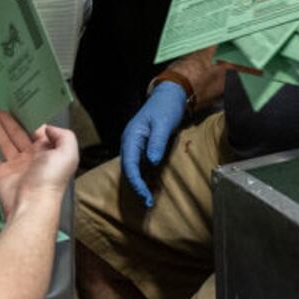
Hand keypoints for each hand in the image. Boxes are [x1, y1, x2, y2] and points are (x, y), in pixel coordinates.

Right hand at [0, 113, 78, 216]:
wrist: (32, 204)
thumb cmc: (50, 179)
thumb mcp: (67, 153)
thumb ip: (63, 136)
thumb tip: (48, 128)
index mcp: (48, 151)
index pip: (39, 131)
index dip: (31, 118)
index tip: (22, 105)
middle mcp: (32, 157)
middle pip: (20, 133)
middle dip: (12, 121)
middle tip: (3, 108)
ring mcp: (15, 165)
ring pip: (5, 142)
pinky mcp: (0, 173)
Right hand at [120, 82, 186, 207]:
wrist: (169, 95)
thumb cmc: (166, 108)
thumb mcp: (164, 124)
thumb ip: (157, 142)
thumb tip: (152, 162)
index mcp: (131, 137)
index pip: (129, 165)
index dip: (136, 182)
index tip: (145, 195)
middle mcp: (130, 142)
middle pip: (128, 170)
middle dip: (137, 187)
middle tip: (148, 202)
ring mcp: (135, 144)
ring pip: (133, 168)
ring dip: (139, 183)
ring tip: (148, 198)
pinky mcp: (143, 146)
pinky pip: (140, 164)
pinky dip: (144, 176)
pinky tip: (151, 185)